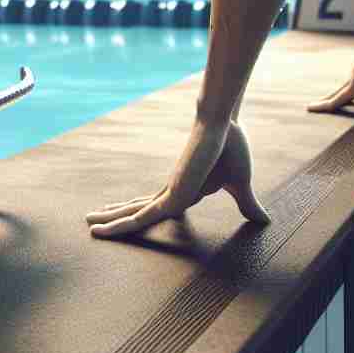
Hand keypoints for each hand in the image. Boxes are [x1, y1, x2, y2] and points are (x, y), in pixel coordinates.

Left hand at [86, 117, 267, 240]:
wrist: (223, 123)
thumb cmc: (233, 148)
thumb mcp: (240, 184)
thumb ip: (247, 204)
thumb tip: (266, 221)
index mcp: (187, 190)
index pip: (160, 206)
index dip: (143, 212)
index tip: (130, 216)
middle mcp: (173, 193)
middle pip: (140, 209)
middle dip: (118, 216)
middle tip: (94, 222)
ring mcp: (169, 195)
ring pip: (134, 215)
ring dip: (111, 220)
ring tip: (88, 223)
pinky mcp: (169, 197)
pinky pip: (139, 218)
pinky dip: (120, 225)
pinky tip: (102, 229)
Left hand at [307, 25, 353, 113]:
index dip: (350, 97)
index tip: (343, 101)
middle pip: (342, 95)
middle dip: (331, 102)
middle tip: (316, 107)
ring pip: (335, 98)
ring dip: (324, 105)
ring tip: (309, 108)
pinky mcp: (353, 84)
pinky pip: (334, 100)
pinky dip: (324, 106)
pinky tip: (311, 109)